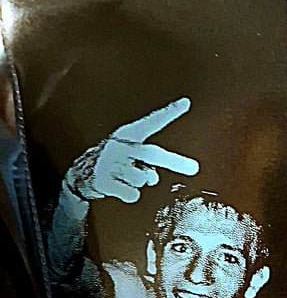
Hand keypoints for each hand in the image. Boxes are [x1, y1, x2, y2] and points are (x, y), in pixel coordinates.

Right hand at [65, 98, 198, 203]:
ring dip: (140, 182)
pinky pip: (131, 194)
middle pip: (152, 154)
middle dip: (175, 162)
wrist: (82, 174)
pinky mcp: (102, 180)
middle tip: (195, 169)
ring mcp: (109, 163)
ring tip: (126, 177)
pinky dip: (130, 195)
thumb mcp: (131, 155)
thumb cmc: (115, 162)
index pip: (151, 122)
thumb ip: (148, 163)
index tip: (186, 102)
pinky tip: (119, 188)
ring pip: (142, 179)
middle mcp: (119, 146)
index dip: (168, 112)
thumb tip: (153, 178)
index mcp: (128, 135)